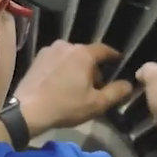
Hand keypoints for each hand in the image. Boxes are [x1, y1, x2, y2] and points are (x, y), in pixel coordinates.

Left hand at [13, 41, 134, 134]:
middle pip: (86, 54)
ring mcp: (49, 50)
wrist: (28, 110)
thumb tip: (129, 84)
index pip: (104, 50)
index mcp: (83, 53)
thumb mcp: (96, 103)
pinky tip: (60, 84)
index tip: (119, 61)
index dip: (114, 56)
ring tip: (76, 86)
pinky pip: (57, 60)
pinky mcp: (37, 58)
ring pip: (71, 57)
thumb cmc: (65, 106)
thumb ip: (116, 92)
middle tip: (96, 85)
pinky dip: (62, 69)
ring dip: (76, 68)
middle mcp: (66, 45)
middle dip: (93, 67)